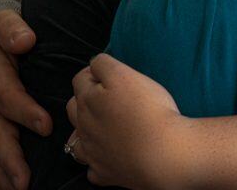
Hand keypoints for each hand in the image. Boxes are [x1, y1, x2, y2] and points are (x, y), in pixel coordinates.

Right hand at [0, 11, 51, 189]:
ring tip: (19, 188)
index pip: (7, 96)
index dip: (24, 112)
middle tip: (25, 178)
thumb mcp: (5, 23)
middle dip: (11, 156)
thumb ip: (13, 29)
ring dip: (4, 170)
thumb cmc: (3, 32)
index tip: (45, 125)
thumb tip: (25, 40)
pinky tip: (13, 185)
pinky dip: (0, 170)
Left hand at [65, 54, 189, 187]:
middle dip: (85, 99)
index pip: (80, 78)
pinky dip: (98, 160)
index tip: (111, 73)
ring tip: (104, 126)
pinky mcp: (103, 172)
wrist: (162, 154)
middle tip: (109, 97)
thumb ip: (104, 65)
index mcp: (88, 100)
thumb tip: (94, 64)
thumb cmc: (147, 110)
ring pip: (77, 139)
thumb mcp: (125, 75)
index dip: (95, 72)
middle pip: (74, 107)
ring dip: (85, 131)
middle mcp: (84, 126)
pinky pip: (92, 167)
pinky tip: (111, 155)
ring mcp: (91, 152)